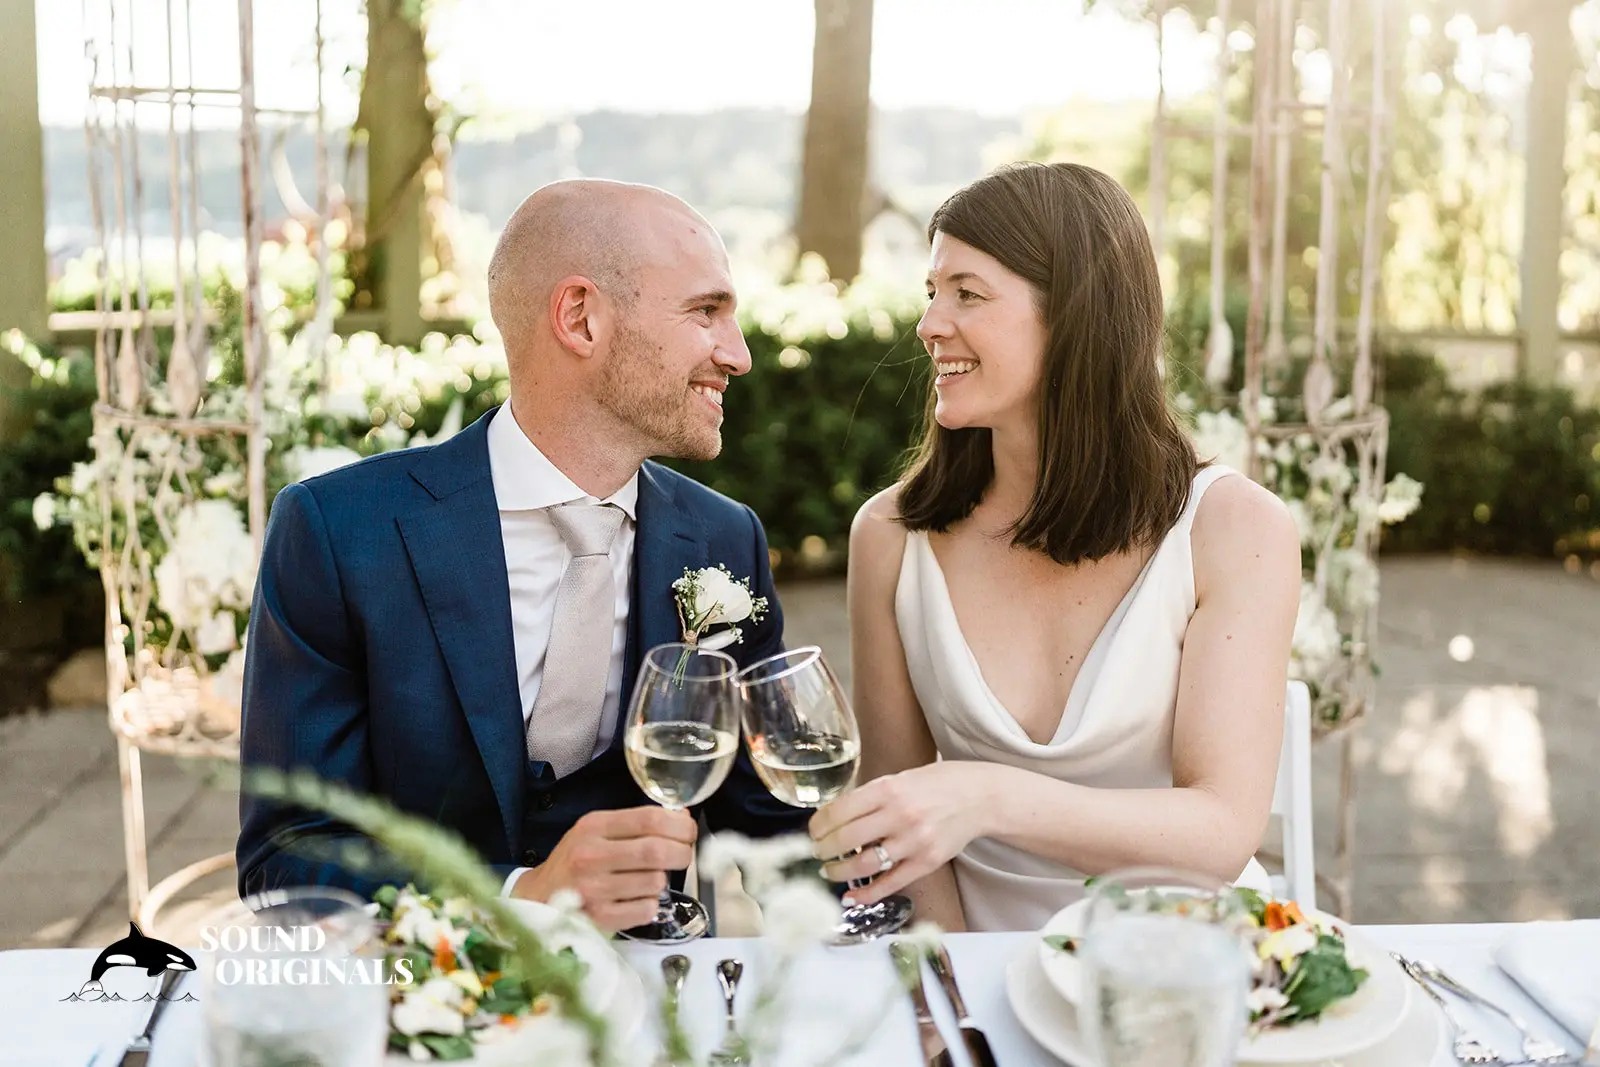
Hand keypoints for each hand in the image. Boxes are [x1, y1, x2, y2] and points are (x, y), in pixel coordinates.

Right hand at [511, 807, 696, 931]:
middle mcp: (590, 856)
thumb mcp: (595, 831)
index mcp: (592, 827)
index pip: (649, 819)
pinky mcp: (599, 919)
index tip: (688, 831)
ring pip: (655, 882)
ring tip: (647, 879)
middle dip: (681, 853)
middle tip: (682, 855)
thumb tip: (680, 818)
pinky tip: (635, 899)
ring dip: (661, 880)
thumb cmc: (573, 863)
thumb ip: (635, 823)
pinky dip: (650, 904)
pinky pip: (646, 909)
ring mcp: (594, 890)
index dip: (679, 825)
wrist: (538, 899)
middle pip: (657, 851)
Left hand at [807, 763, 988, 905]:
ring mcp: (914, 841)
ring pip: (864, 864)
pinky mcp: (927, 862)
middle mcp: (900, 814)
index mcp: (889, 789)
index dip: (819, 824)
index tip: (812, 831)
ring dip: (838, 871)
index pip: (840, 810)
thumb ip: (872, 796)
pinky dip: (867, 893)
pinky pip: (891, 883)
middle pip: (846, 838)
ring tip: (829, 871)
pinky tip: (851, 896)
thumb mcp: (901, 778)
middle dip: (823, 849)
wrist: (980, 797)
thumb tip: (835, 816)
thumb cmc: (938, 784)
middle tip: (816, 852)